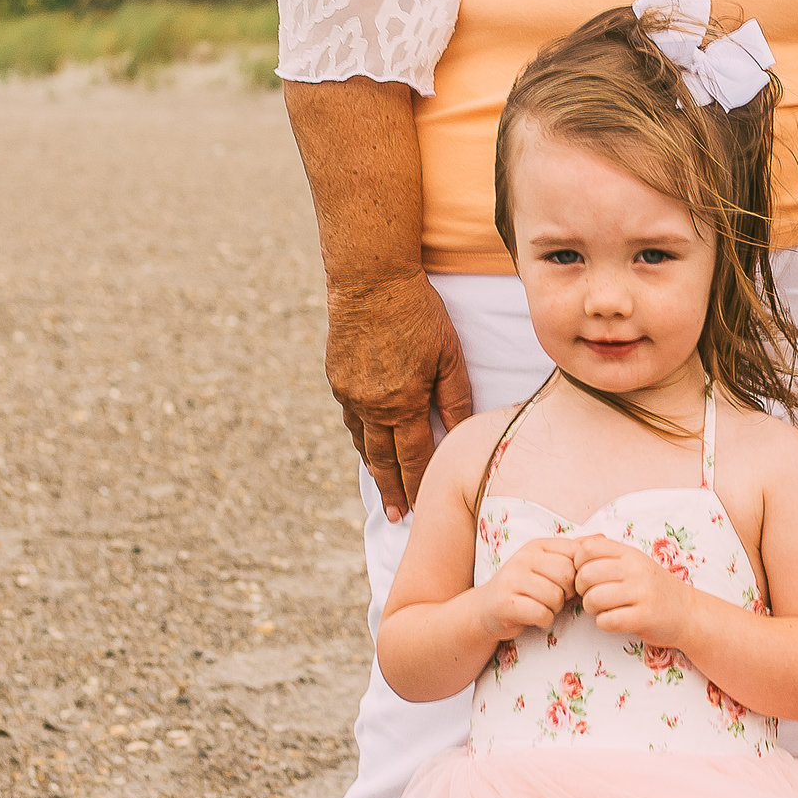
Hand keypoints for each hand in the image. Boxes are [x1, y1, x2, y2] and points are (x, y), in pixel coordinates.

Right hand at [325, 272, 474, 520]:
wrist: (370, 281)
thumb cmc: (419, 313)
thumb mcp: (449, 355)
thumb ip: (455, 399)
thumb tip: (460, 435)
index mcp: (403, 403)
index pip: (414, 458)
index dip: (418, 485)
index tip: (421, 508)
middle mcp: (372, 405)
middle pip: (383, 459)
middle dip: (393, 490)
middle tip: (397, 515)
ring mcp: (350, 394)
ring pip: (362, 441)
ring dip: (374, 467)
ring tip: (383, 488)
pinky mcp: (337, 379)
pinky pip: (350, 418)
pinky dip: (359, 437)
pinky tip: (366, 445)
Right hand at [475, 535, 576, 647]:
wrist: (486, 609)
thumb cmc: (525, 587)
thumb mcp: (548, 564)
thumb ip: (573, 552)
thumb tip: (603, 537)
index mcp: (537, 546)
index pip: (575, 554)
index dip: (578, 574)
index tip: (568, 583)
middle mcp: (523, 558)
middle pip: (566, 575)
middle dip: (567, 592)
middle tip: (555, 597)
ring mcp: (512, 579)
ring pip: (555, 596)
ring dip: (554, 608)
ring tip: (543, 606)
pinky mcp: (505, 603)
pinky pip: (541, 613)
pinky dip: (544, 620)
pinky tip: (535, 616)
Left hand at [568, 533, 690, 647]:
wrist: (688, 612)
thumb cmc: (654, 588)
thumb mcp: (634, 562)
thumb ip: (608, 554)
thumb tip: (576, 544)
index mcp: (630, 553)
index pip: (587, 549)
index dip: (578, 564)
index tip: (588, 575)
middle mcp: (636, 569)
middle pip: (586, 574)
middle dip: (581, 589)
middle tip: (592, 595)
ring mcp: (642, 593)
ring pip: (593, 599)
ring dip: (591, 608)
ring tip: (603, 609)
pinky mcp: (644, 617)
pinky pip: (606, 621)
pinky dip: (604, 623)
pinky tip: (614, 620)